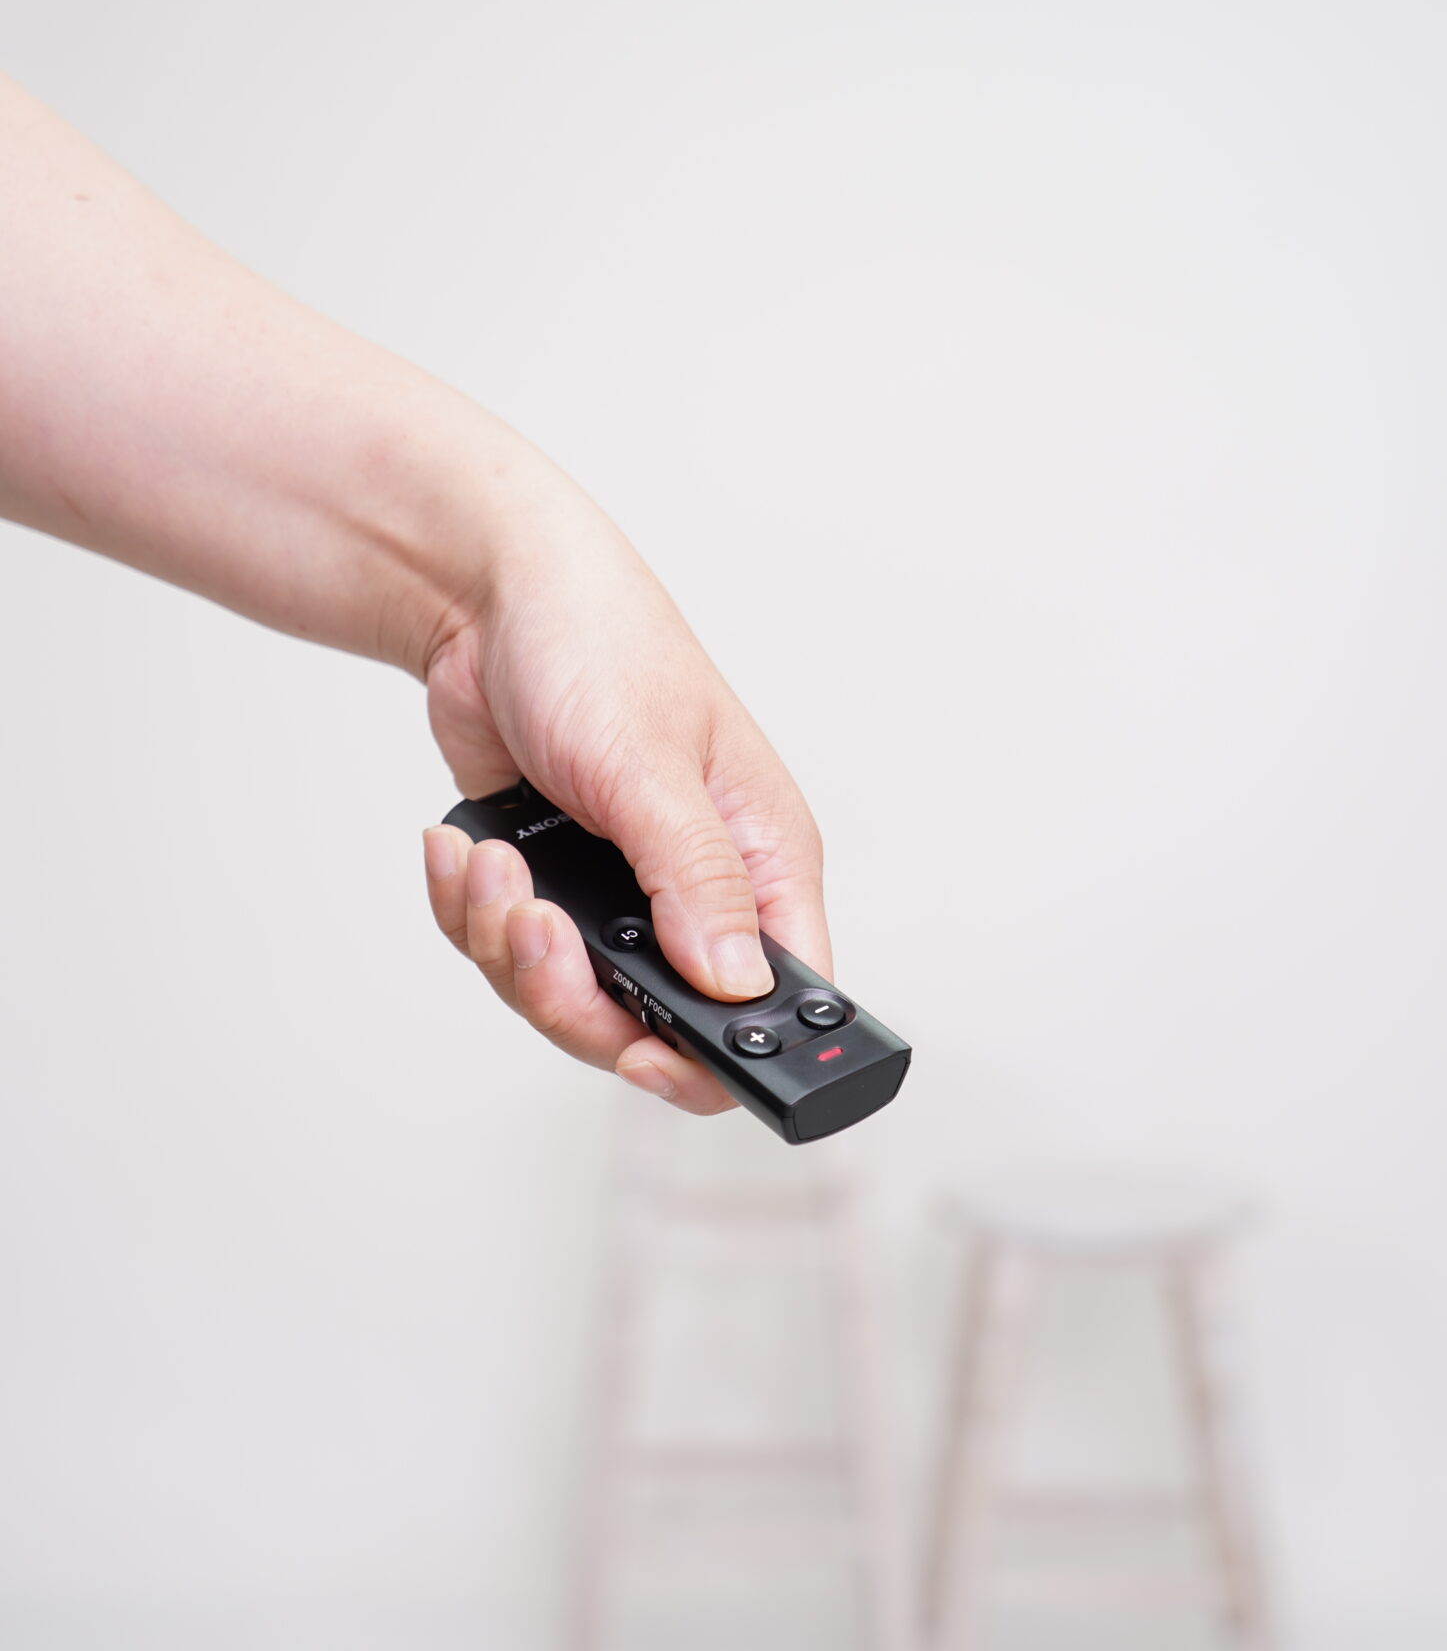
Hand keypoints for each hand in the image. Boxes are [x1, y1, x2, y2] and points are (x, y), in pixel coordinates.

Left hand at [418, 489, 829, 1114]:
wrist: (486, 594)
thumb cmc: (596, 643)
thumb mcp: (652, 767)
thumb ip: (698, 882)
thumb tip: (738, 983)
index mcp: (762, 863)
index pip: (776, 1007)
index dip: (715, 1056)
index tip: (641, 1053)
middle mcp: (698, 892)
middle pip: (654, 1030)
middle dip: (573, 995)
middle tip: (534, 929)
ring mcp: (620, 898)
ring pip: (568, 1001)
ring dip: (508, 944)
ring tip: (494, 866)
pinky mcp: (551, 890)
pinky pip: (504, 954)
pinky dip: (470, 912)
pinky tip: (467, 851)